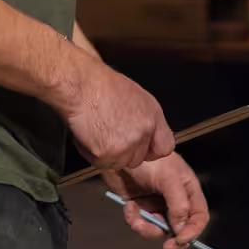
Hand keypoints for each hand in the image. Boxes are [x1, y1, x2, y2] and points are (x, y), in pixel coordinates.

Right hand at [55, 51, 175, 171]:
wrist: (83, 85)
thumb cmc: (102, 86)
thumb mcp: (136, 97)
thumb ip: (144, 119)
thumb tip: (143, 133)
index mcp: (153, 116)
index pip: (165, 147)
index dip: (150, 150)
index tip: (141, 149)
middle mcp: (144, 131)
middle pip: (138, 159)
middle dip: (124, 152)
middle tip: (110, 135)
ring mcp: (127, 144)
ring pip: (118, 163)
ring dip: (107, 154)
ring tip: (98, 131)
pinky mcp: (108, 154)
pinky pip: (100, 163)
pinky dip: (92, 153)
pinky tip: (89, 135)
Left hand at [104, 153, 209, 248]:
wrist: (119, 155)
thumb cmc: (149, 161)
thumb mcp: (168, 178)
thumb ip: (178, 203)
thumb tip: (180, 229)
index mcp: (188, 190)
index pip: (199, 216)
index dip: (194, 230)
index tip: (181, 240)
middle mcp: (174, 200)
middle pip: (180, 228)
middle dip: (173, 239)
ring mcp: (157, 205)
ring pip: (158, 230)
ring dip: (146, 228)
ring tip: (135, 217)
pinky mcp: (140, 208)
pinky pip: (140, 224)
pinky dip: (133, 219)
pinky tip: (128, 206)